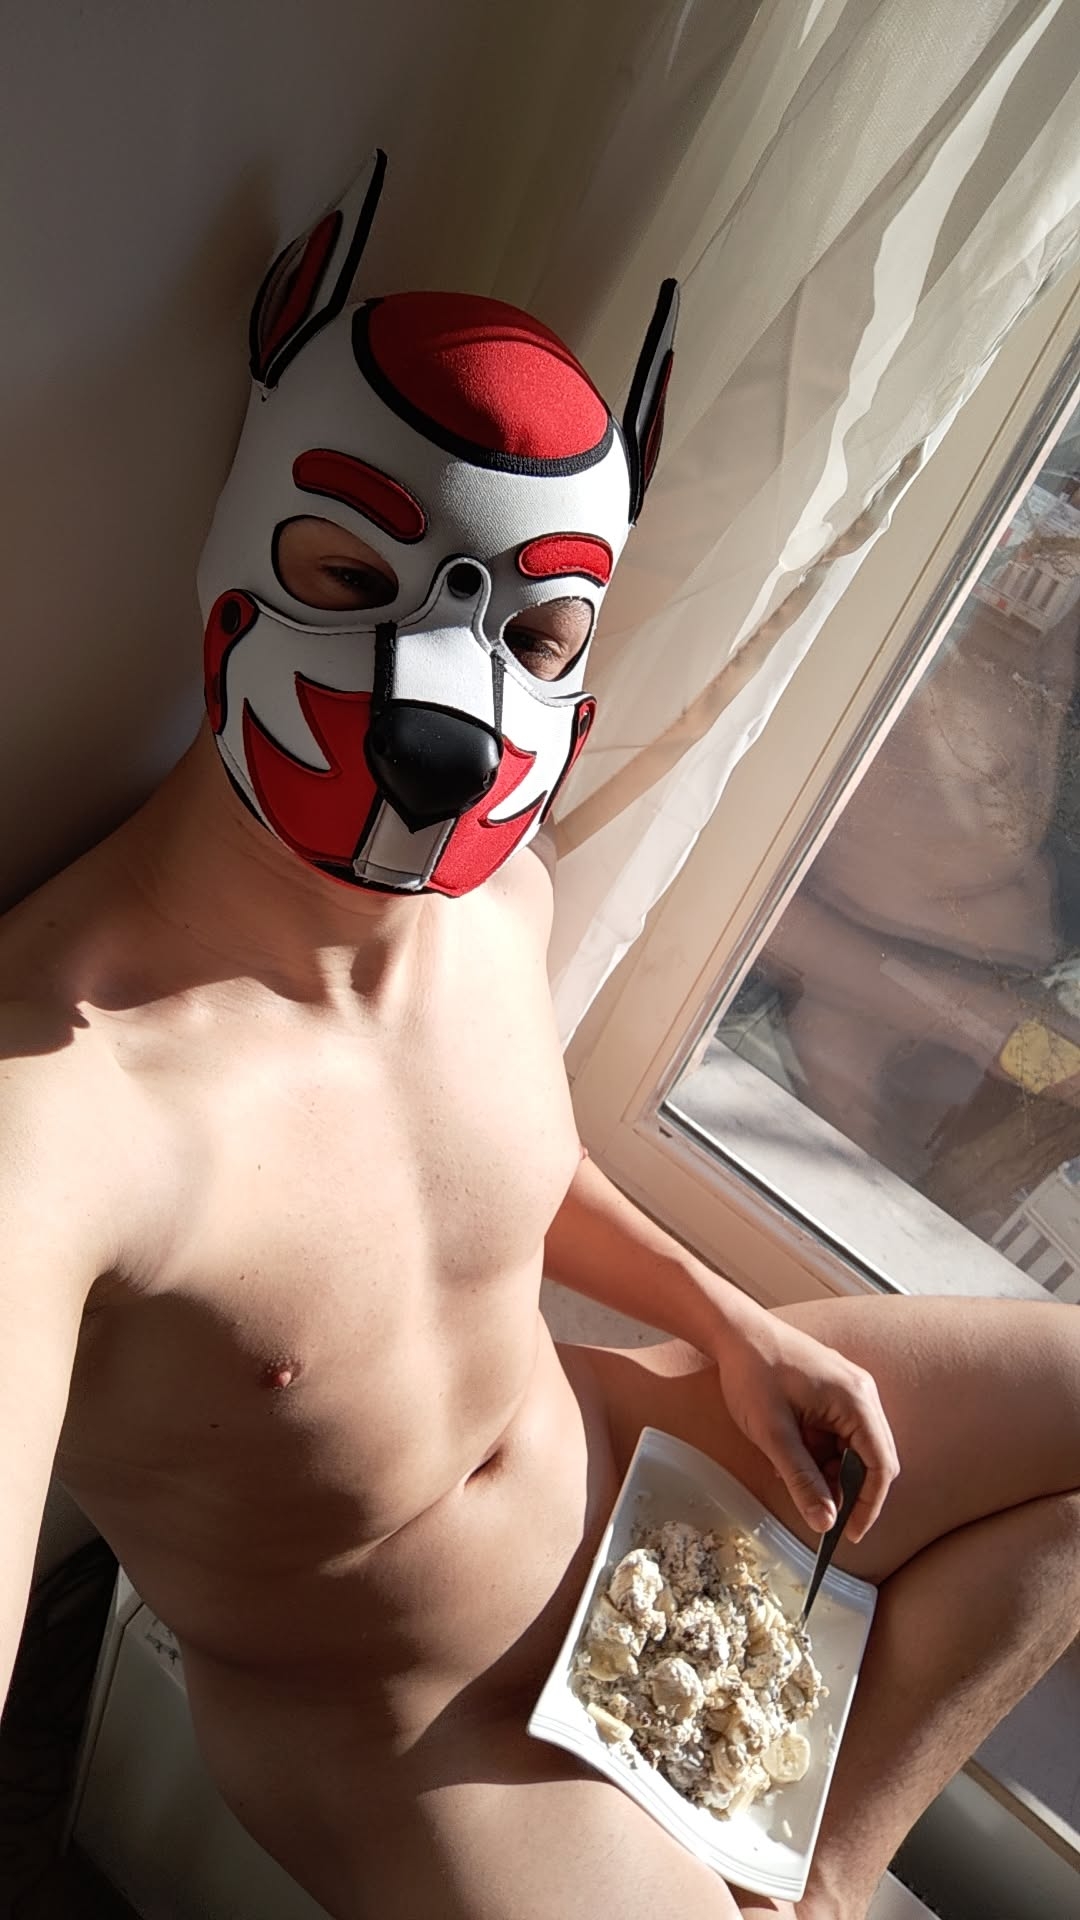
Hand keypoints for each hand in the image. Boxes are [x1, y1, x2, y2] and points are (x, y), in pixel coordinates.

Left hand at [715, 1314, 898, 1541]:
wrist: (734, 1331)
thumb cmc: (753, 1373)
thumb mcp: (773, 1434)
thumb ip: (802, 1479)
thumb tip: (825, 1523)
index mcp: (856, 1401)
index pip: (881, 1466)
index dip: (869, 1505)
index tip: (849, 1534)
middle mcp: (861, 1393)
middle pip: (871, 1458)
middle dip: (847, 1490)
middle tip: (820, 1516)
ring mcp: (848, 1389)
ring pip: (852, 1447)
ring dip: (829, 1471)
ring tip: (793, 1479)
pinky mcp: (832, 1390)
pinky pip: (837, 1432)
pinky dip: (820, 1452)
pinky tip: (791, 1458)